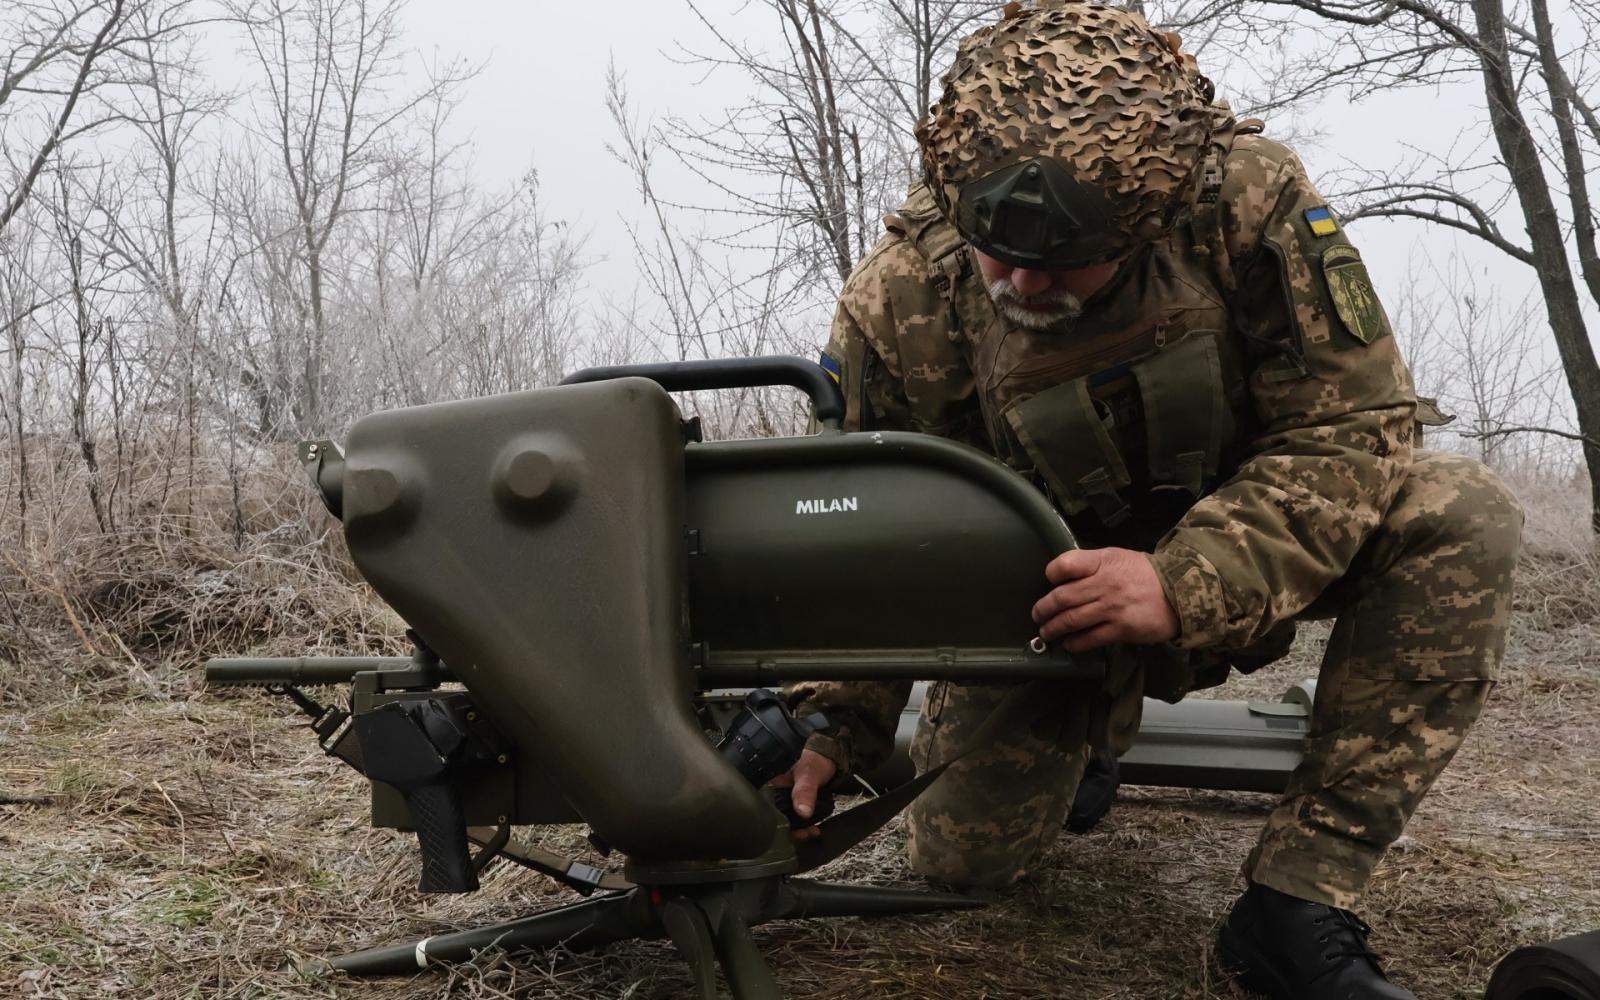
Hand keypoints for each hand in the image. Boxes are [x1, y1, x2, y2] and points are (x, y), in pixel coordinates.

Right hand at [768, 748, 836, 841]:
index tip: (786, 830)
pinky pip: (795, 822)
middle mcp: (773, 795)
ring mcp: (784, 802)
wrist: (828, 760)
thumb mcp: (808, 774)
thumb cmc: (814, 761)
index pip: (763, 809)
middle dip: (788, 831)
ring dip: (797, 831)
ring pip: (785, 823)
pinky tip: (812, 829)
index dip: (772, 823)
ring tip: (810, 832)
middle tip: (802, 834)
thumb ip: (804, 791)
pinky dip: (803, 828)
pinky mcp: (794, 808)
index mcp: (768, 786)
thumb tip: (802, 811)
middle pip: (773, 820)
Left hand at [1031, 547, 1179, 651]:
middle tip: (1037, 615)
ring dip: (1054, 628)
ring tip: (1047, 632)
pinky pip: (1091, 638)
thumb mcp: (1118, 557)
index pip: (1066, 564)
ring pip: (1072, 620)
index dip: (1052, 573)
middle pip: (1063, 597)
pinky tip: (1069, 644)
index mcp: (1103, 562)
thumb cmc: (1145, 575)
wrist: (1180, 592)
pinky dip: (1075, 643)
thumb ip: (1092, 564)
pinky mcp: (1121, 629)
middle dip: (1044, 609)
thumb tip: (1064, 577)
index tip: (1049, 581)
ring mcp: (1112, 608)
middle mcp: (1105, 584)